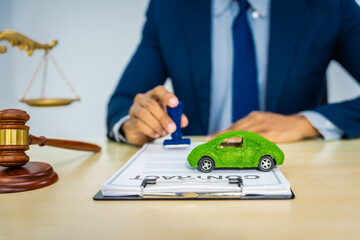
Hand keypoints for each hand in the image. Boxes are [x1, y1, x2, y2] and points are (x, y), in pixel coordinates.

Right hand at [121, 85, 188, 144]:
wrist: (139, 131)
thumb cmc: (155, 120)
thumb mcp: (168, 118)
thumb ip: (177, 118)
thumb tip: (183, 121)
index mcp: (154, 95)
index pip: (159, 90)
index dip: (167, 96)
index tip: (175, 103)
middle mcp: (142, 100)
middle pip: (151, 104)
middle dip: (163, 117)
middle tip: (172, 128)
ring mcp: (134, 109)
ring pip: (144, 114)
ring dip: (156, 124)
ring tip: (164, 132)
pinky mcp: (130, 121)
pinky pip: (139, 124)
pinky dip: (149, 130)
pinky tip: (155, 134)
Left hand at [205, 111, 320, 142]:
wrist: (298, 123)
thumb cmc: (279, 125)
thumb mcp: (263, 123)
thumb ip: (250, 129)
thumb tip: (236, 137)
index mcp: (253, 117)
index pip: (234, 125)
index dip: (221, 132)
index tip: (210, 137)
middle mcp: (256, 119)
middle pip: (235, 128)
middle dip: (221, 135)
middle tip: (210, 141)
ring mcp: (263, 125)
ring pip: (243, 132)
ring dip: (230, 139)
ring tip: (219, 144)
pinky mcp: (271, 132)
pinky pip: (256, 138)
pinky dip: (246, 142)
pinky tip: (239, 145)